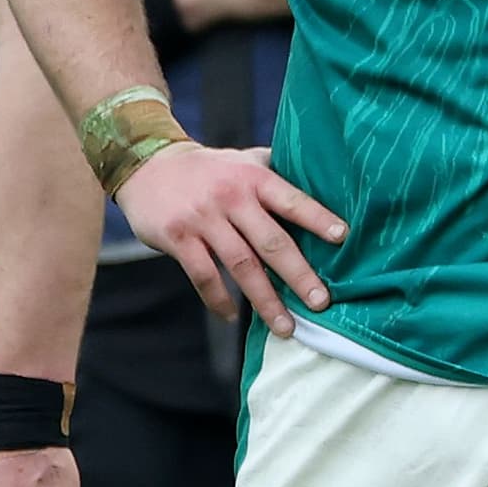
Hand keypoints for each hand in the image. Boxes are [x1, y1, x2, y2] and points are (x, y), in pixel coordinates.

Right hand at [117, 143, 347, 336]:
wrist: (144, 163)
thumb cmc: (206, 168)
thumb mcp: (241, 159)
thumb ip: (273, 172)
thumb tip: (321, 181)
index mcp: (251, 177)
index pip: (290, 200)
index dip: (317, 218)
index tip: (343, 237)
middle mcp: (230, 196)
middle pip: (271, 241)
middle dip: (299, 274)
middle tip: (321, 302)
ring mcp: (202, 218)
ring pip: (240, 265)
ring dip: (265, 300)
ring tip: (285, 327)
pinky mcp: (177, 237)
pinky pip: (203, 275)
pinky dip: (219, 299)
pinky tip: (232, 316)